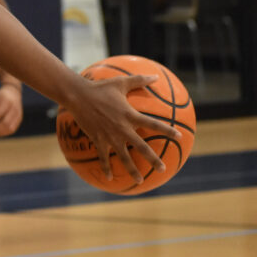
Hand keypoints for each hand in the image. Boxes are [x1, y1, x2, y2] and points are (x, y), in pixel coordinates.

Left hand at [0, 83, 22, 136]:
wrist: (13, 93)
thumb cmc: (0, 96)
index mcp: (7, 101)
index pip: (0, 113)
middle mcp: (15, 108)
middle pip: (6, 122)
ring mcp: (18, 114)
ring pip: (10, 128)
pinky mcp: (19, 119)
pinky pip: (12, 130)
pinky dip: (3, 133)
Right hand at [63, 74, 181, 184]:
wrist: (78, 96)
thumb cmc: (100, 88)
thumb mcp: (121, 82)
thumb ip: (140, 80)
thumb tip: (156, 76)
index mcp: (130, 115)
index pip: (153, 124)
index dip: (167, 130)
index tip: (178, 137)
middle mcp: (122, 128)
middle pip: (141, 147)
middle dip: (153, 159)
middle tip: (163, 169)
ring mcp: (110, 136)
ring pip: (124, 157)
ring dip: (132, 170)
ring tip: (141, 181)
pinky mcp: (98, 140)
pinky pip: (103, 157)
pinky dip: (106, 168)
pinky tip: (110, 178)